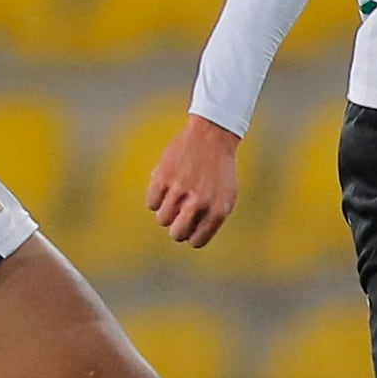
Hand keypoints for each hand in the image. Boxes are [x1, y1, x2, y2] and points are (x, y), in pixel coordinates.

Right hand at [146, 115, 242, 247]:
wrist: (213, 136)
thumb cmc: (219, 171)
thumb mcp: (225, 197)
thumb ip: (210, 220)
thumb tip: (187, 237)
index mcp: (219, 210)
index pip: (196, 241)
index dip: (190, 235)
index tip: (191, 224)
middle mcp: (201, 202)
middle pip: (176, 234)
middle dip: (175, 228)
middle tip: (179, 214)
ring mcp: (182, 188)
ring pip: (162, 219)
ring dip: (165, 211)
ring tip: (173, 198)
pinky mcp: (165, 176)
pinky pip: (151, 203)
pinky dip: (155, 199)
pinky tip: (163, 188)